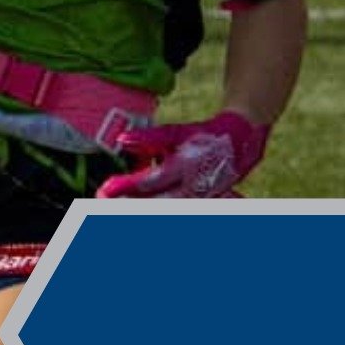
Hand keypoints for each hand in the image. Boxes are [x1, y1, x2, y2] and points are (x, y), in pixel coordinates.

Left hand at [96, 110, 269, 198]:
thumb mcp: (178, 133)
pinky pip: (175, 210)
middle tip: (104, 202)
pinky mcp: (200, 205)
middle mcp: (190, 189)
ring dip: (140, 210)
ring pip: (164, 210)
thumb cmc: (205, 136)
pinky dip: (155, 210)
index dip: (125, 186)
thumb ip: (150, 138)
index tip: (103, 190)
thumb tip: (121, 140)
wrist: (241, 144)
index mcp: (184, 168)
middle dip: (128, 205)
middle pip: (154, 204)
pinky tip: (139, 209)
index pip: (148, 181)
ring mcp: (197, 201)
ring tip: (116, 209)